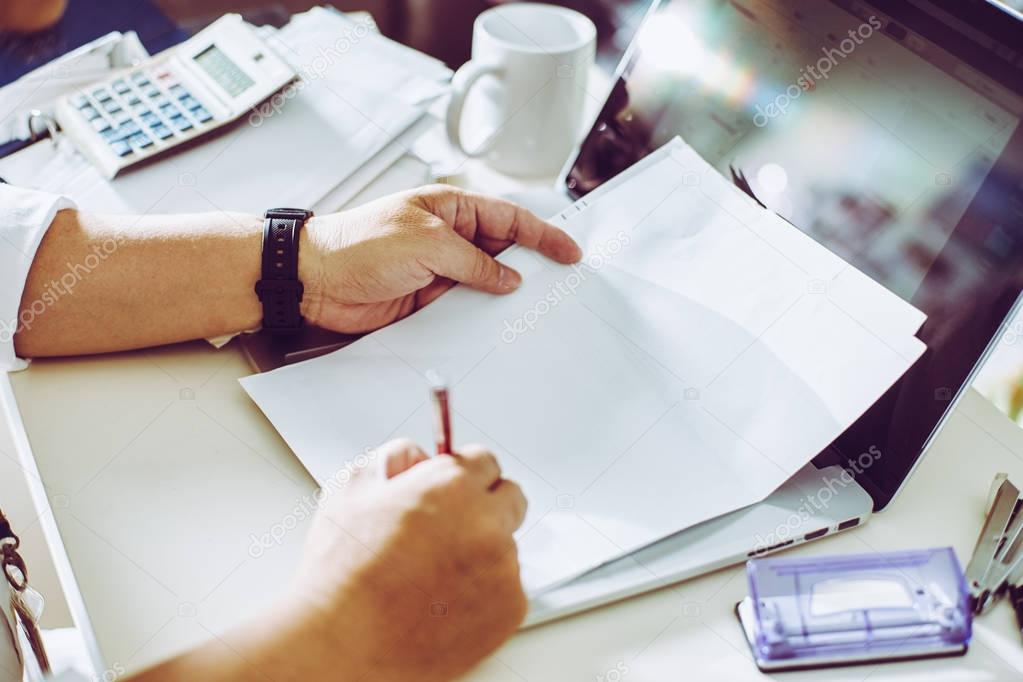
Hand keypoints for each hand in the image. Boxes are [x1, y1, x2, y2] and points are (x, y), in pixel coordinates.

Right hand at [286, 439, 528, 681]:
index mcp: (453, 486)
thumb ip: (395, 458)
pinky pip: (506, 589)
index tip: (454, 488)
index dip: (464, 474)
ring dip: (481, 554)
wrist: (342, 644)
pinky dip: (484, 594)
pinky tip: (444, 602)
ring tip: (431, 577)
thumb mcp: (350, 488)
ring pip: (505, 548)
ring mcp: (503, 569)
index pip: (485, 461)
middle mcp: (487, 524)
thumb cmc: (341, 573)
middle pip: (510, 499)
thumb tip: (420, 457)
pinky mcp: (509, 610)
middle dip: (485, 507)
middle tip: (448, 530)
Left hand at [298, 185, 581, 332]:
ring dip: (505, 297)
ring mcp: (439, 270)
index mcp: (450, 208)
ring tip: (534, 311)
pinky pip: (465, 308)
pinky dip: (481, 317)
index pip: (508, 219)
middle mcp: (447, 237)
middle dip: (531, 267)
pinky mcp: (428, 300)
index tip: (568, 250)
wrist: (316, 280)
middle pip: (502, 252)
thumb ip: (473, 262)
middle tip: (560, 284)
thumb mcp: (426, 243)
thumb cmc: (358, 243)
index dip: (542, 235)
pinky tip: (497, 326)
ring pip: (486, 284)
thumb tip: (507, 278)